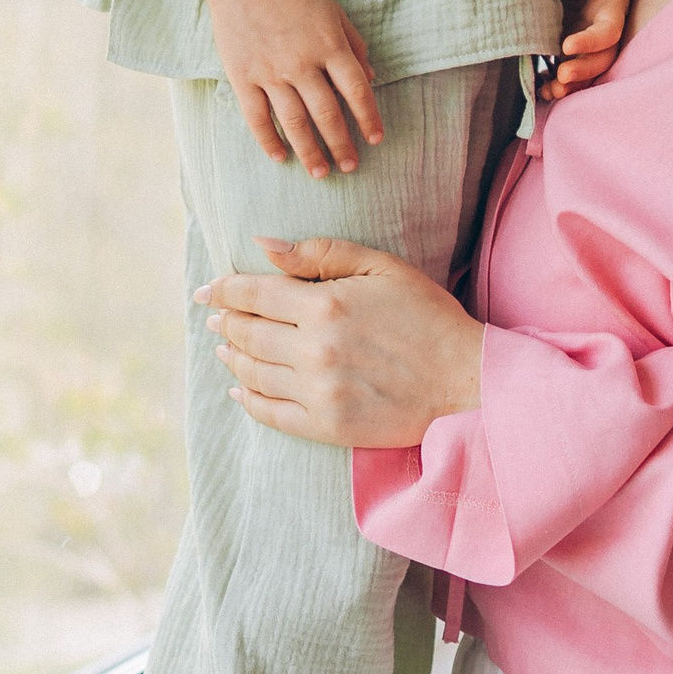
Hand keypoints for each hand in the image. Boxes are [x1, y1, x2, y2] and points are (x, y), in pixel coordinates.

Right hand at [155, 0, 383, 172]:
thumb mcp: (333, 11)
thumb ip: (354, 44)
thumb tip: (372, 78)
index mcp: (329, 45)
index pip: (356, 90)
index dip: (369, 117)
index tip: (376, 139)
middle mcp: (302, 62)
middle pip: (327, 114)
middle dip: (341, 145)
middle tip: (350, 167)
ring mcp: (271, 72)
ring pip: (294, 122)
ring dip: (310, 152)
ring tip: (320, 173)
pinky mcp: (243, 76)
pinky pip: (257, 117)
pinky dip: (268, 140)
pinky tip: (280, 157)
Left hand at [202, 237, 484, 448]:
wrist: (466, 379)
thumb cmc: (428, 316)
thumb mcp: (381, 268)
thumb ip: (320, 253)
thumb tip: (262, 247)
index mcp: (324, 304)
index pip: (252, 294)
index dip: (222, 290)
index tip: (206, 290)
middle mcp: (313, 350)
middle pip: (246, 334)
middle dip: (226, 322)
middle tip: (216, 317)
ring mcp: (318, 392)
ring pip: (253, 374)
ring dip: (233, 358)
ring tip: (226, 348)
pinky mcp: (327, 426)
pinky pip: (271, 414)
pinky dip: (249, 400)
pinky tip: (240, 390)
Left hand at [545, 0, 631, 97]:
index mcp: (614, 7)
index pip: (609, 31)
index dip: (592, 42)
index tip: (567, 45)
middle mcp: (602, 28)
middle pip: (601, 58)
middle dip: (583, 71)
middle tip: (561, 78)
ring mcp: (587, 37)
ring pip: (585, 68)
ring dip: (570, 84)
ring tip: (549, 92)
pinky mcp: (570, 40)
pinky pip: (567, 64)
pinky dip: (555, 78)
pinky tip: (539, 87)